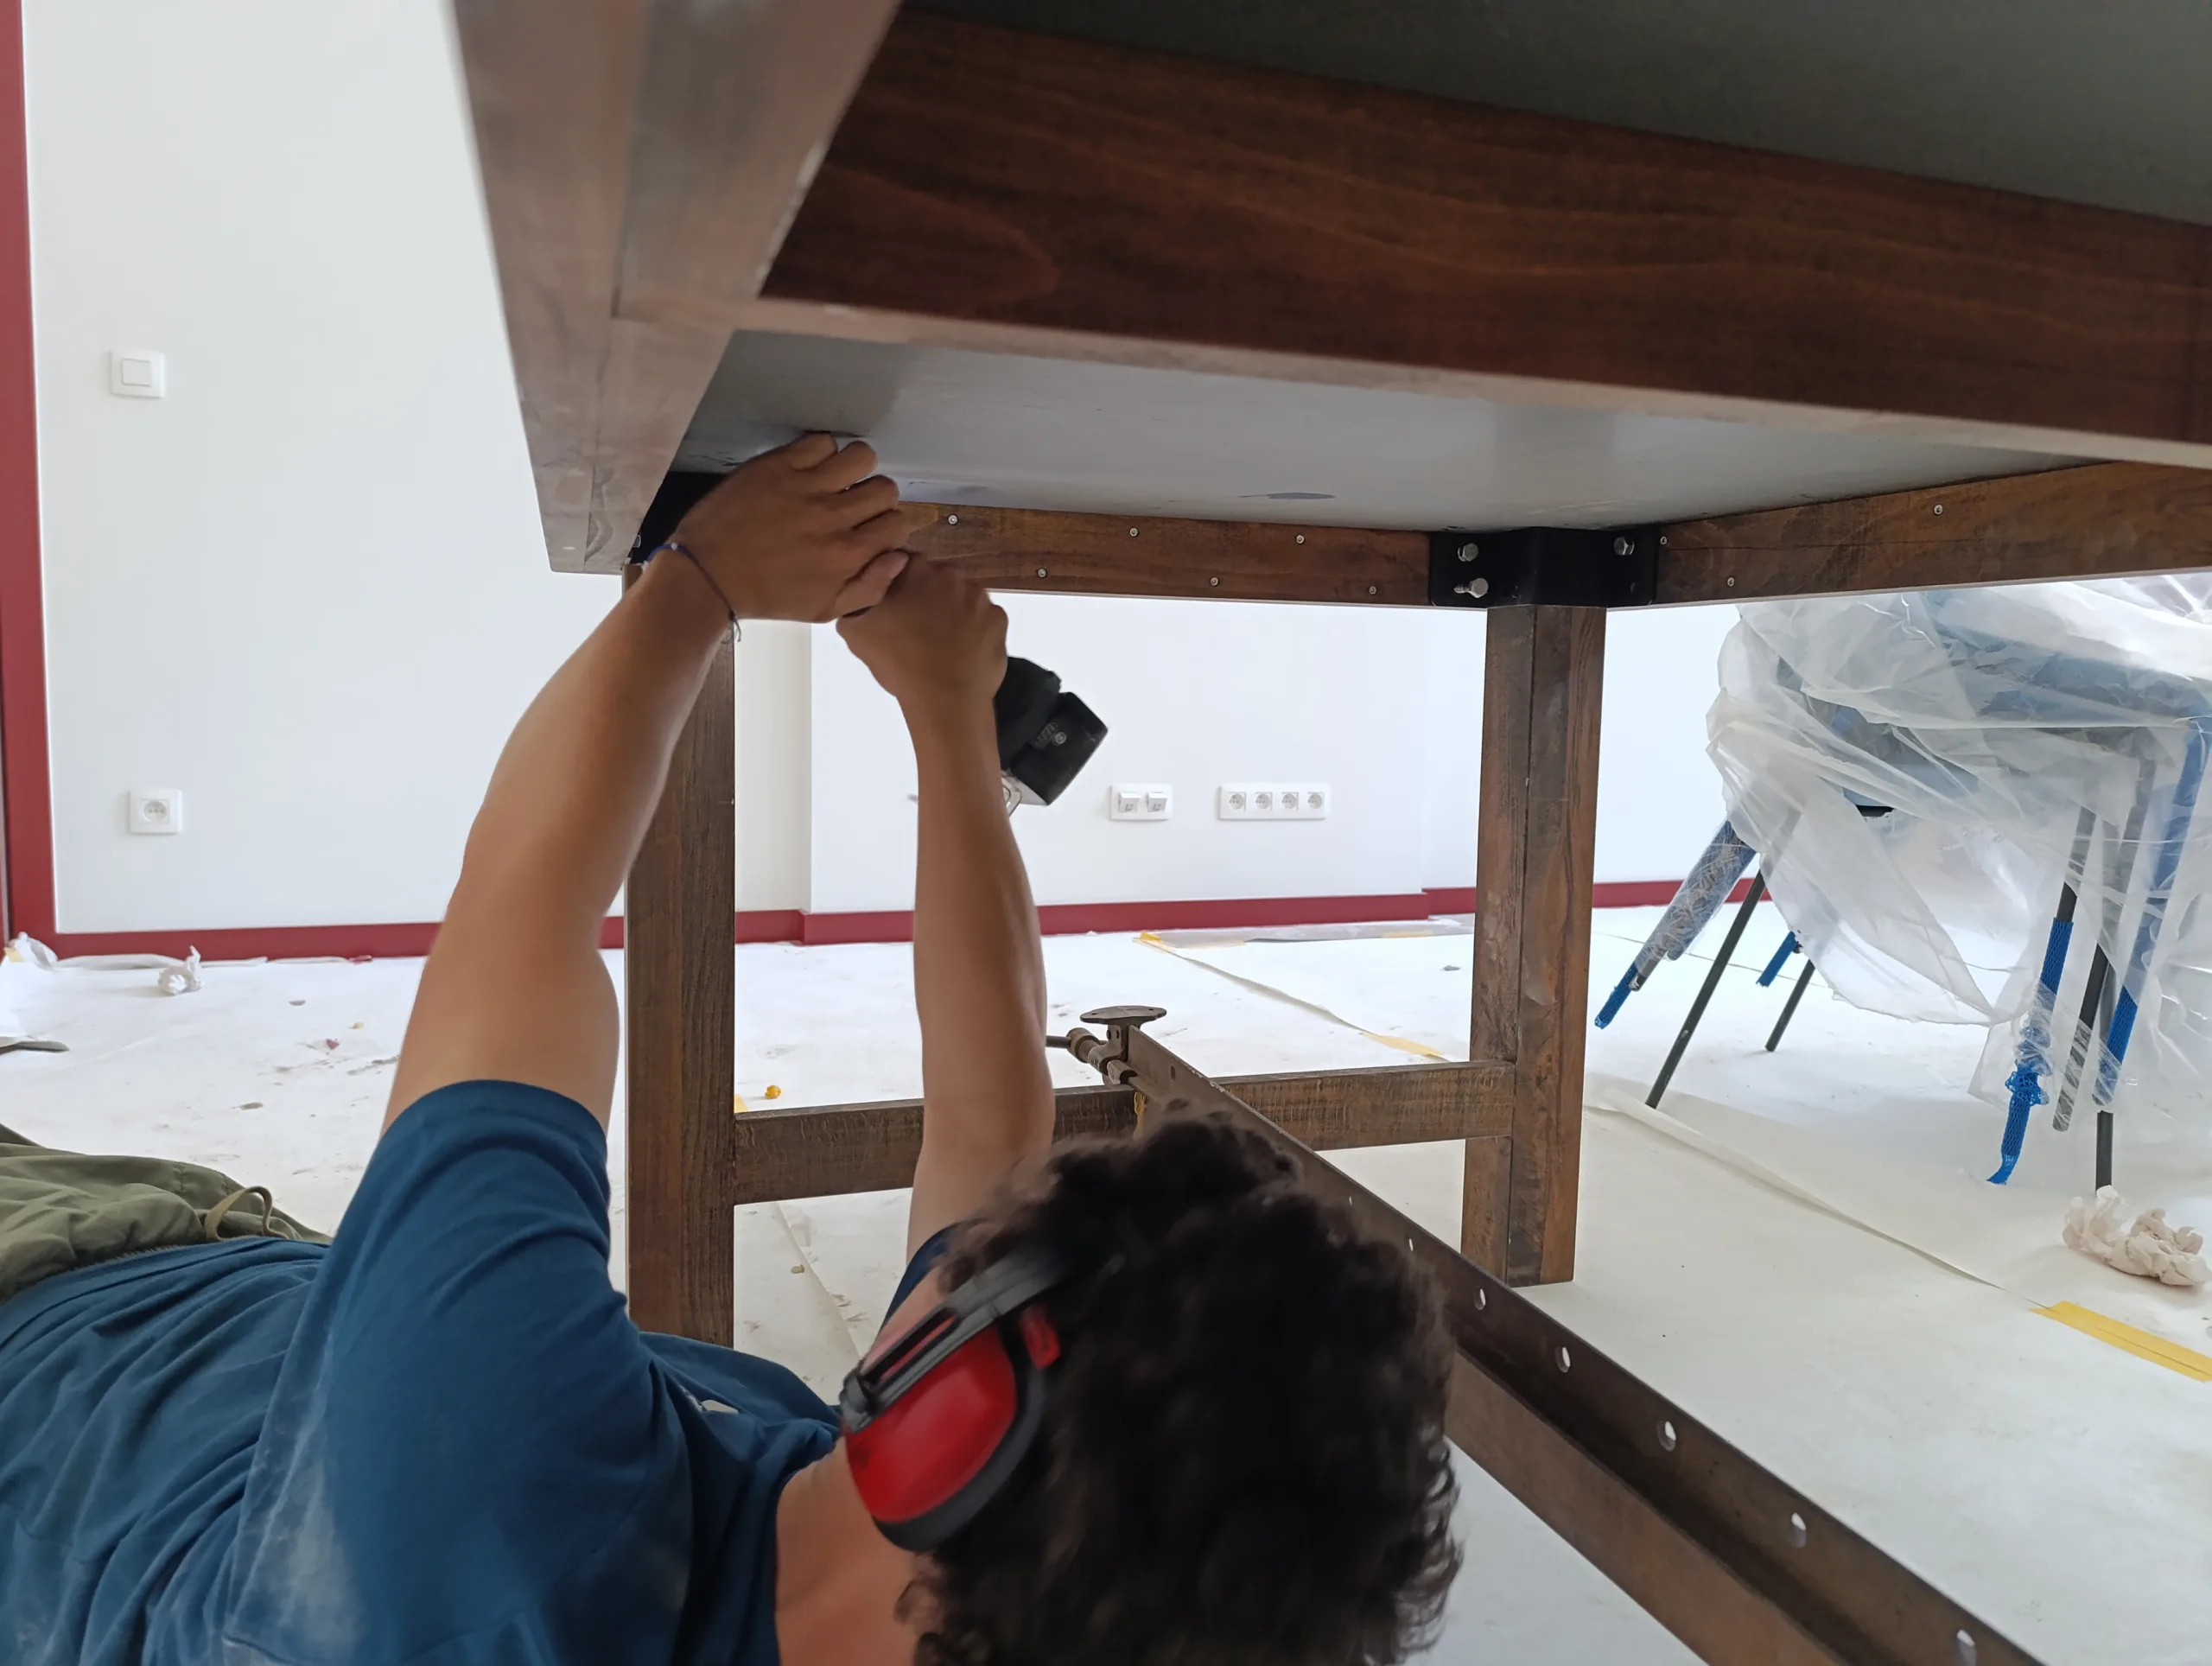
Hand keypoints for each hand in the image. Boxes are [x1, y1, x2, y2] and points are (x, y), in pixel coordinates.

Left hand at [673, 433, 907, 620]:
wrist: (708, 574)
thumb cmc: (765, 595)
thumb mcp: (823, 610)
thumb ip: (869, 588)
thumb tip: (899, 557)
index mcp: (845, 555)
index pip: (897, 523)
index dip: (887, 526)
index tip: (871, 529)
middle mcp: (832, 518)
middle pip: (885, 488)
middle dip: (876, 497)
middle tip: (854, 505)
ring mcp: (805, 487)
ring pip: (862, 456)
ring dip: (855, 467)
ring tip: (837, 480)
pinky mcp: (778, 465)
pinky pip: (822, 441)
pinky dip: (822, 452)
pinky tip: (808, 470)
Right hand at [837, 559, 1006, 720]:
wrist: (945, 699)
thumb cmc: (899, 663)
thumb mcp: (855, 632)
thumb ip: (855, 601)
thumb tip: (863, 595)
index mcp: (915, 569)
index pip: (903, 564)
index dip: (899, 585)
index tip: (897, 607)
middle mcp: (950, 573)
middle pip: (937, 579)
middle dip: (928, 597)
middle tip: (918, 629)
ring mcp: (980, 596)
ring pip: (963, 598)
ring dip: (953, 613)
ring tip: (942, 645)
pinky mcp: (999, 619)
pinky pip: (984, 619)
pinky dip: (975, 631)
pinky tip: (962, 652)